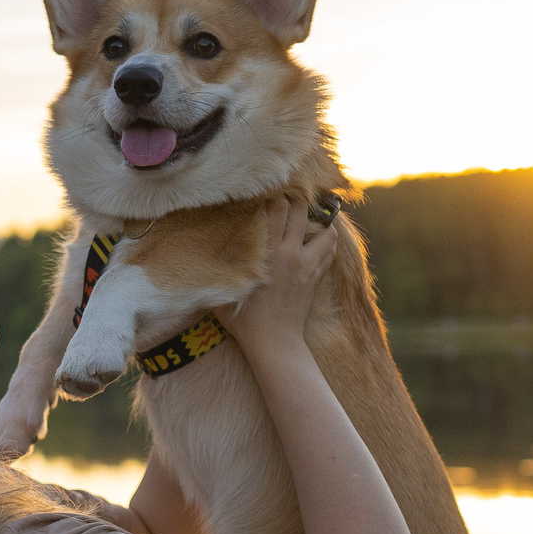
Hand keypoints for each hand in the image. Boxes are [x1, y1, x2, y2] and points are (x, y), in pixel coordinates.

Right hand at [225, 197, 338, 358]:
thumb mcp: (224, 294)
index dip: (275, 197)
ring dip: (320, 221)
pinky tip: (318, 237)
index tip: (269, 189)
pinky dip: (327, 240)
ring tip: (310, 215)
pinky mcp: (316, 277)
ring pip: (326, 232)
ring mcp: (308, 267)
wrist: (276, 344)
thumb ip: (220, 271)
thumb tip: (203, 254)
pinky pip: (330, 250)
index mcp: (270, 256)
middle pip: (302, 214)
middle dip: (297, 200)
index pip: (278, 213)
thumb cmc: (246, 322)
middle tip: (290, 193)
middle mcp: (293, 256)